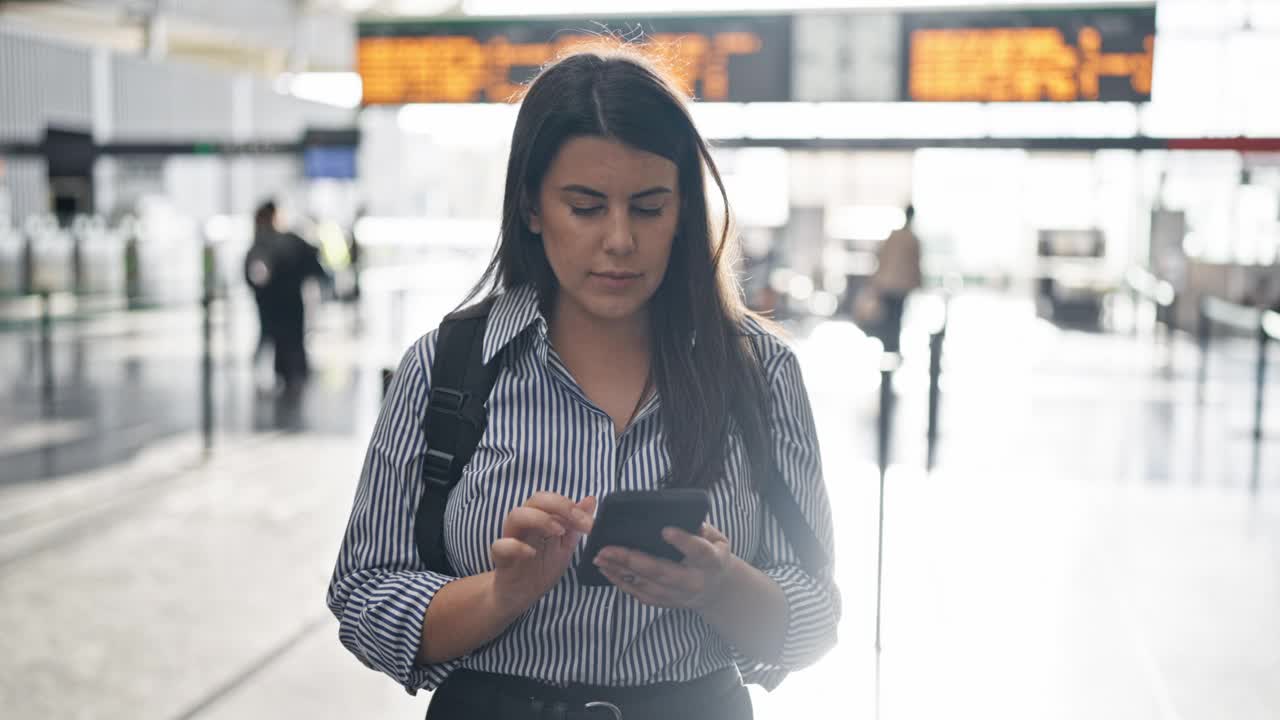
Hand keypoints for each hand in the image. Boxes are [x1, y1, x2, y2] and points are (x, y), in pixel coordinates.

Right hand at [490, 492, 594, 615]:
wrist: (521, 595)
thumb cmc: (541, 568)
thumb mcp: (565, 547)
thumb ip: (575, 525)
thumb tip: (591, 500)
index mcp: (540, 519)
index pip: (553, 500)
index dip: (571, 506)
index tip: (589, 523)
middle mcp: (525, 524)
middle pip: (536, 500)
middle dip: (558, 505)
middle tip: (577, 520)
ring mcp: (511, 538)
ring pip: (516, 515)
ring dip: (539, 519)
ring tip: (558, 531)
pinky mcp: (501, 557)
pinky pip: (501, 545)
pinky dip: (516, 546)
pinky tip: (531, 553)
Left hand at [592, 522, 733, 610]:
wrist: (718, 591)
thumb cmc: (713, 555)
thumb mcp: (717, 538)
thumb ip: (701, 527)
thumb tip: (678, 515)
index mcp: (711, 562)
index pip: (698, 551)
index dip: (682, 542)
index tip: (665, 530)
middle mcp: (694, 582)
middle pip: (661, 571)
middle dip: (632, 560)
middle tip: (607, 548)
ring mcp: (678, 596)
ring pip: (645, 585)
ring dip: (619, 571)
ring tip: (600, 557)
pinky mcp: (665, 602)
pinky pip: (640, 594)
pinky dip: (621, 582)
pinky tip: (606, 570)